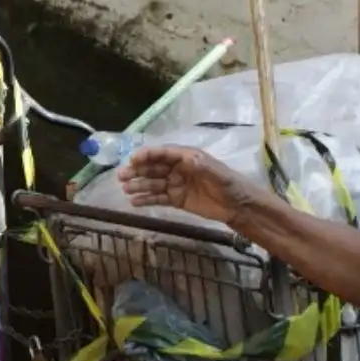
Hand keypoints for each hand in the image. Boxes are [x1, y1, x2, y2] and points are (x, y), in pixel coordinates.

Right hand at [118, 146, 258, 226]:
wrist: (238, 207)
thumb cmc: (229, 185)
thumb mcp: (217, 174)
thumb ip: (202, 167)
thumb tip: (189, 159)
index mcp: (186, 157)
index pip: (162, 153)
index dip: (147, 155)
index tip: (132, 159)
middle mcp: (177, 169)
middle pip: (153, 168)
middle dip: (137, 170)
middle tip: (121, 176)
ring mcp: (175, 184)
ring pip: (152, 183)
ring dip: (138, 185)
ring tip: (125, 190)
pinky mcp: (176, 199)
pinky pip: (157, 198)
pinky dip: (145, 199)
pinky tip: (134, 202)